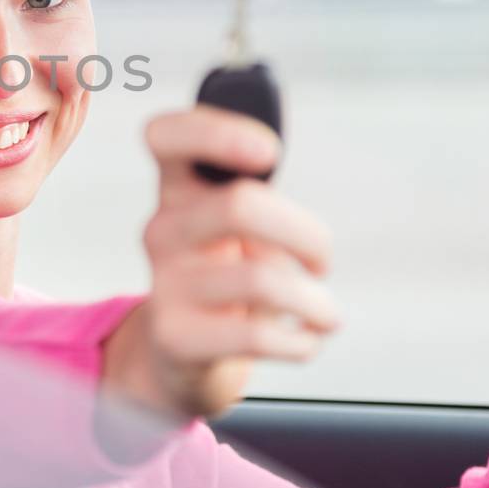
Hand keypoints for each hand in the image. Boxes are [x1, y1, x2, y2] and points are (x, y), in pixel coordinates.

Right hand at [101, 105, 339, 422]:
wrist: (182, 355)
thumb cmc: (227, 276)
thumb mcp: (238, 228)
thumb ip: (255, 191)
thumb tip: (269, 159)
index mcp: (178, 189)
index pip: (165, 136)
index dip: (216, 132)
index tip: (270, 154)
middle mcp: (163, 230)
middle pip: (239, 206)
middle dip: (307, 234)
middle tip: (321, 261)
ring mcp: (163, 284)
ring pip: (261, 279)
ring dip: (315, 301)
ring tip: (325, 314)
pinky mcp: (175, 337)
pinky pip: (255, 336)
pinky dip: (301, 342)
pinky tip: (306, 341)